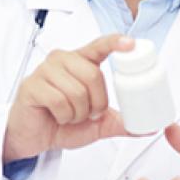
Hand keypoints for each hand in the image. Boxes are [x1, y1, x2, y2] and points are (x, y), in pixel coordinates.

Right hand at [3, 34, 137, 162]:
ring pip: (77, 91)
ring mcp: (45, 70)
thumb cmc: (62, 122)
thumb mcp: (97, 124)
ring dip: (78, 113)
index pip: (100, 46)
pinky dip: (64, 116)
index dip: (115, 43)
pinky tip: (57, 116)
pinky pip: (59, 101)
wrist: (34, 136)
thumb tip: (147, 127)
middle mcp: (63, 60)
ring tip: (69, 115)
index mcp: (81, 61)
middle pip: (93, 75)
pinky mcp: (32, 85)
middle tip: (87, 113)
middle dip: (96, 102)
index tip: (130, 43)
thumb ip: (120, 122)